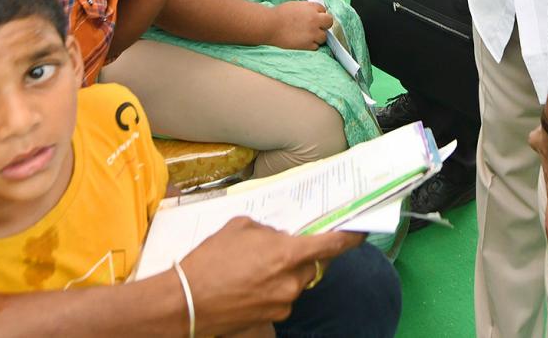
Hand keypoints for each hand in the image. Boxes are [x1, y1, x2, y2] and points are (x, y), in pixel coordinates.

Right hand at [183, 217, 363, 333]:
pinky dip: (269, 290)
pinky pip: (279, 300)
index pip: (329, 246)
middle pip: (310, 266)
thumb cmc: (210, 260)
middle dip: (299, 256)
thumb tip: (277, 237)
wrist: (188, 301)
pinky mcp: (271, 321)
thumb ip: (266, 230)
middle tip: (277, 249)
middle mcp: (290, 282)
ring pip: (294, 284)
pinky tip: (246, 285)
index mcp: (286, 254)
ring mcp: (282, 305)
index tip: (359, 233)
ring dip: (282, 274)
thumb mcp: (239, 227)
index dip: (348, 239)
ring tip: (251, 268)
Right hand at [266, 2, 332, 50]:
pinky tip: (302, 42)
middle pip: (329, 22)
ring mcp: (313, 32)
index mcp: (311, 7)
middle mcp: (315, 19)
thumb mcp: (295, 5)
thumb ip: (306, 9)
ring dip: (317, 37)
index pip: (323, 9)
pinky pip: (316, 46)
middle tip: (316, 27)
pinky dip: (311, 45)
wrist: (270, 25)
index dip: (318, 14)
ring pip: (324, 36)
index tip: (314, 17)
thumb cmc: (278, 14)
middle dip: (324, 24)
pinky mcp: (308, 44)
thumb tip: (312, 13)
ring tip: (306, 36)